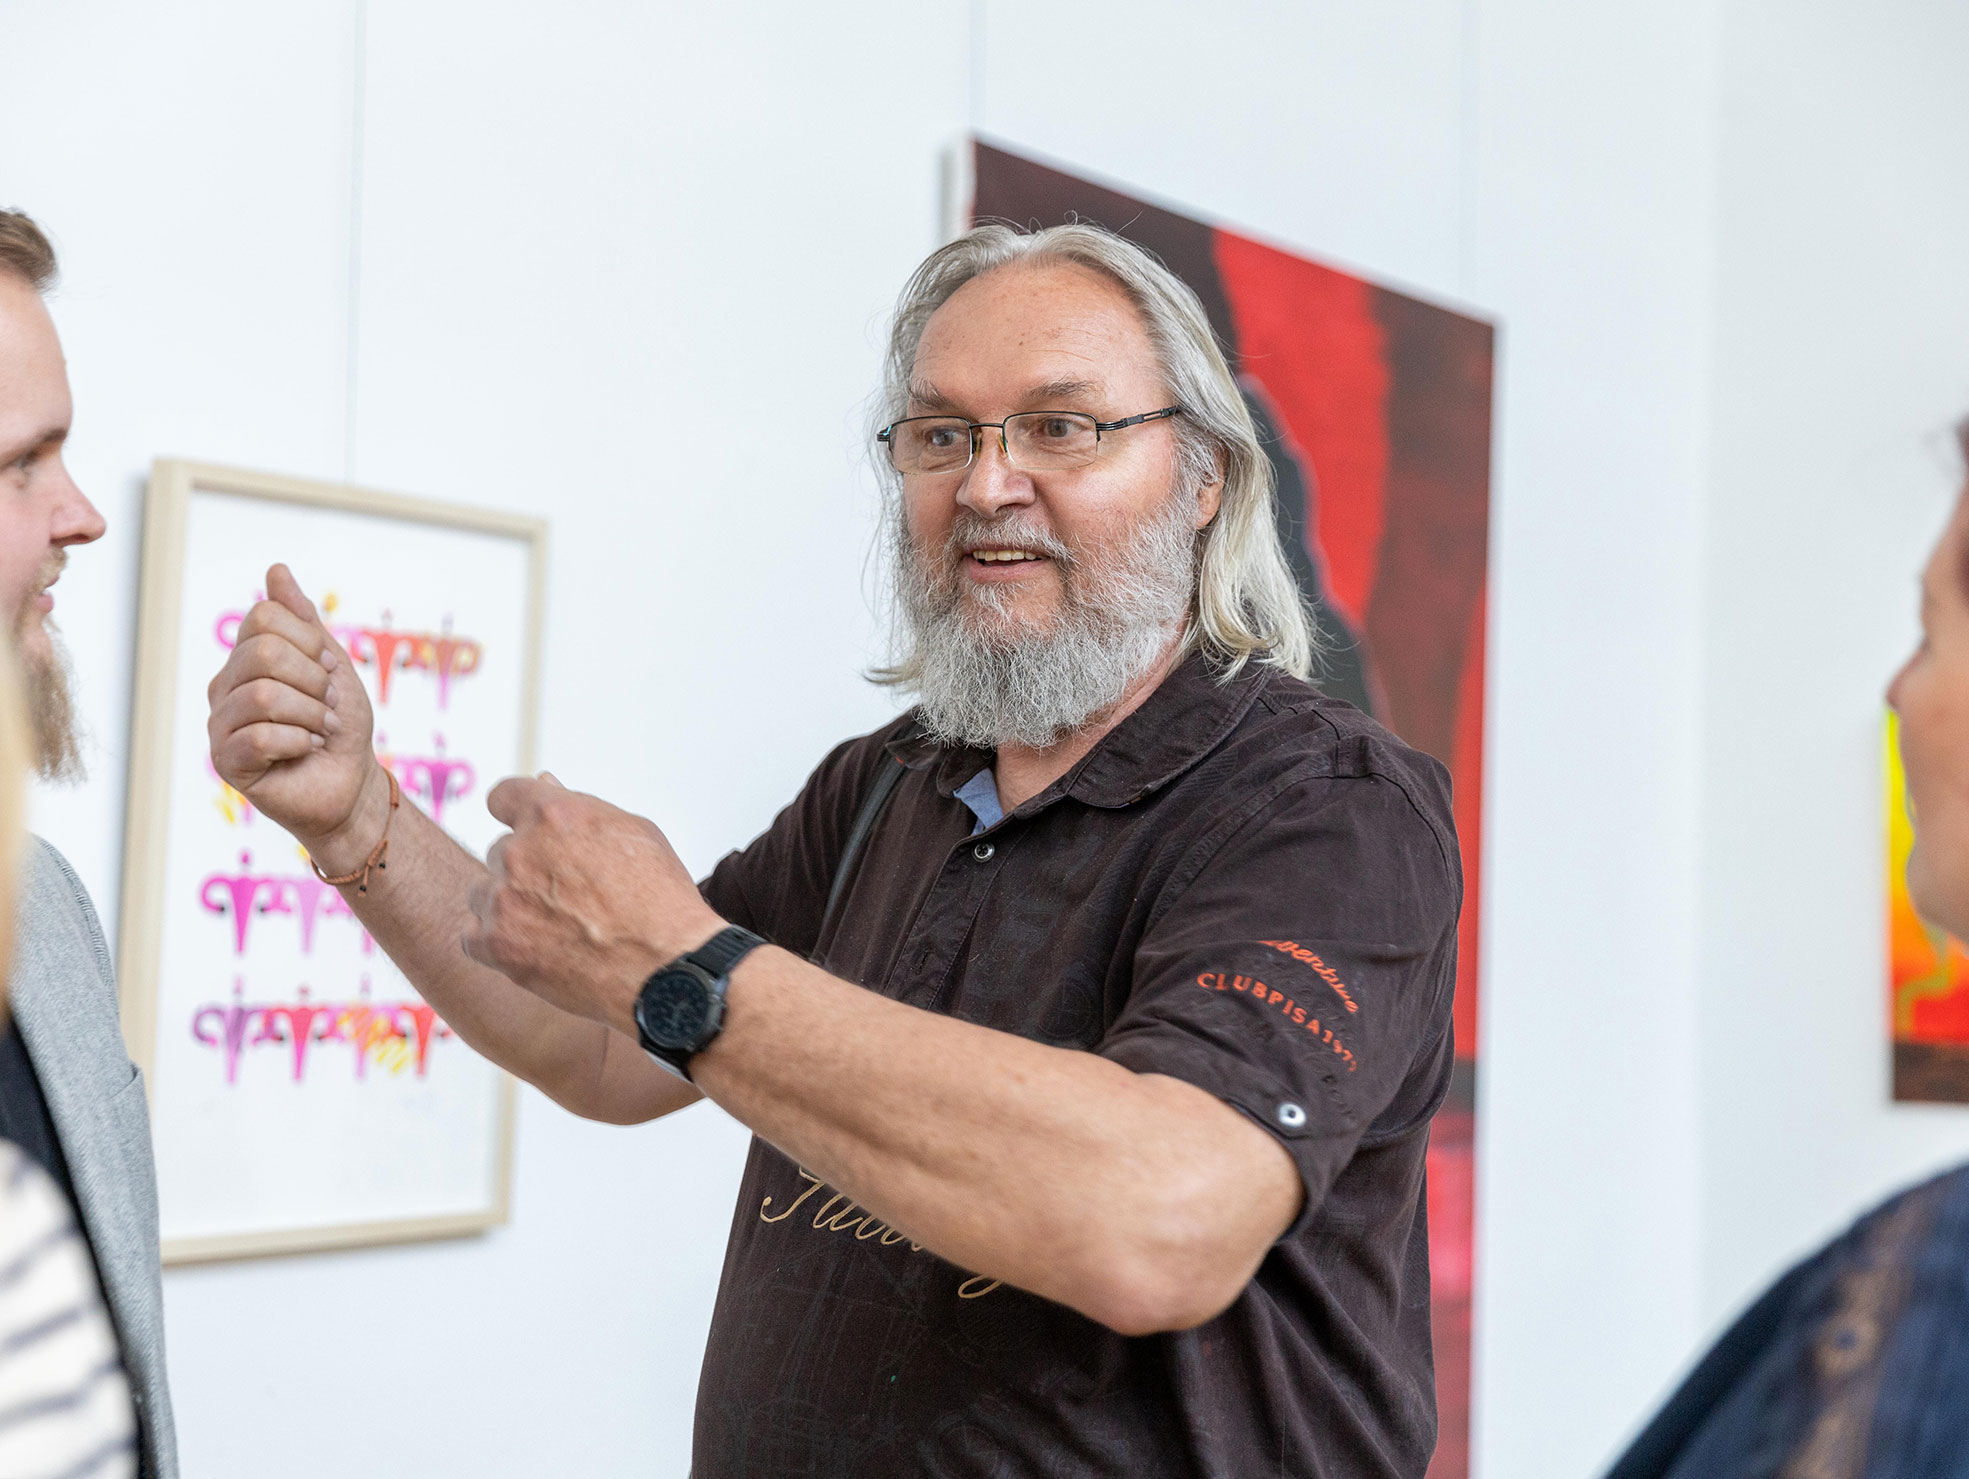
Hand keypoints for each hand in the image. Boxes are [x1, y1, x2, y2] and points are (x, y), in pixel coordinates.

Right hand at [207, 563, 386, 863]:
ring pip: (263, 695)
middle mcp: (225, 686)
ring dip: (311, 715)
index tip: (328, 673)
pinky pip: (259, 737)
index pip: (265, 617)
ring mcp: (220, 723)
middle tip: (328, 706)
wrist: (351, 783)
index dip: (310, 642)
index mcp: (246, 658)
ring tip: (321, 731)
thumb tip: (276, 570)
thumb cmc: (340, 724)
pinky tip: (306, 750)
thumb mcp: (331, 663)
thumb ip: (302, 620)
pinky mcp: (226, 761)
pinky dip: (299, 742)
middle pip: (264, 653)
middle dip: (314, 681)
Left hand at [463, 773, 725, 1034]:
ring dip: (508, 905)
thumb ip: (581, 808)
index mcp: (553, 814)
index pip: (503, 796)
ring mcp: (503, 899)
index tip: (529, 833)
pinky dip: (497, 943)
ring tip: (553, 927)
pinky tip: (532, 949)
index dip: (517, 814)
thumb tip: (546, 783)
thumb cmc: (660, 899)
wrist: (666, 968)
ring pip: (483, 892)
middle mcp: (520, 851)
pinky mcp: (497, 945)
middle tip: (565, 895)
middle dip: (526, 868)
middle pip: (500, 851)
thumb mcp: (635, 834)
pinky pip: (473, 936)